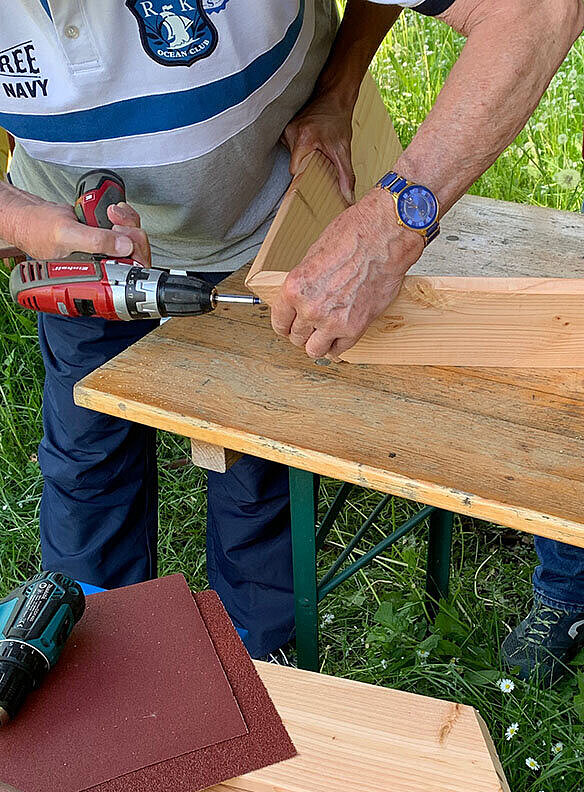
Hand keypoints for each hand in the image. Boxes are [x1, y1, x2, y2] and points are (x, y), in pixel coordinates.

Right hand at [9, 195, 150, 265]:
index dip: (135, 250)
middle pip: (138, 254)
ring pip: (134, 240)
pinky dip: (124, 216)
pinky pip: (126, 229)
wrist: (30, 216)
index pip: (131, 271)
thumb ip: (95, 241)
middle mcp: (104, 266)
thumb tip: (124, 246)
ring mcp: (106, 252)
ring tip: (112, 213)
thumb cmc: (39, 230)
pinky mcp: (105, 238)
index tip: (122, 233)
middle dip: (132, 231)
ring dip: (128, 221)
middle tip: (115, 220)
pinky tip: (114, 211)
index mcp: (97, 275)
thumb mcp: (67, 235)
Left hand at [270, 188, 424, 359]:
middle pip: (296, 337)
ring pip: (314, 350)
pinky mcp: (355, 328)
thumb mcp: (313, 257)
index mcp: (295, 289)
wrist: (383, 238)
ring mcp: (333, 321)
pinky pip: (339, 350)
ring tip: (323, 333)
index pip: (279, 322)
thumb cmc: (352, 237)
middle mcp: (311, 308)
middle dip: (303, 331)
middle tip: (311, 324)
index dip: (285, 324)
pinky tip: (338, 336)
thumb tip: (300, 300)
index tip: (290, 325)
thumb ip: (304, 285)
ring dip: (317, 342)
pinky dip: (337, 345)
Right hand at [282, 92, 354, 203]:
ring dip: (304, 156)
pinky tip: (312, 143)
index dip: (303, 178)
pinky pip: (291, 147)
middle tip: (319, 160)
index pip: (295, 171)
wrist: (334, 96)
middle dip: (307, 166)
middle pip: (294, 164)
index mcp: (302, 139)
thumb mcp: (343, 148)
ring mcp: (286, 129)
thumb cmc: (338, 119)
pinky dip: (301, 149)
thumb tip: (348, 197)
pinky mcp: (286, 127)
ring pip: (292, 156)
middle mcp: (291, 133)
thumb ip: (346, 174)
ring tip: (316, 148)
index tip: (310, 182)